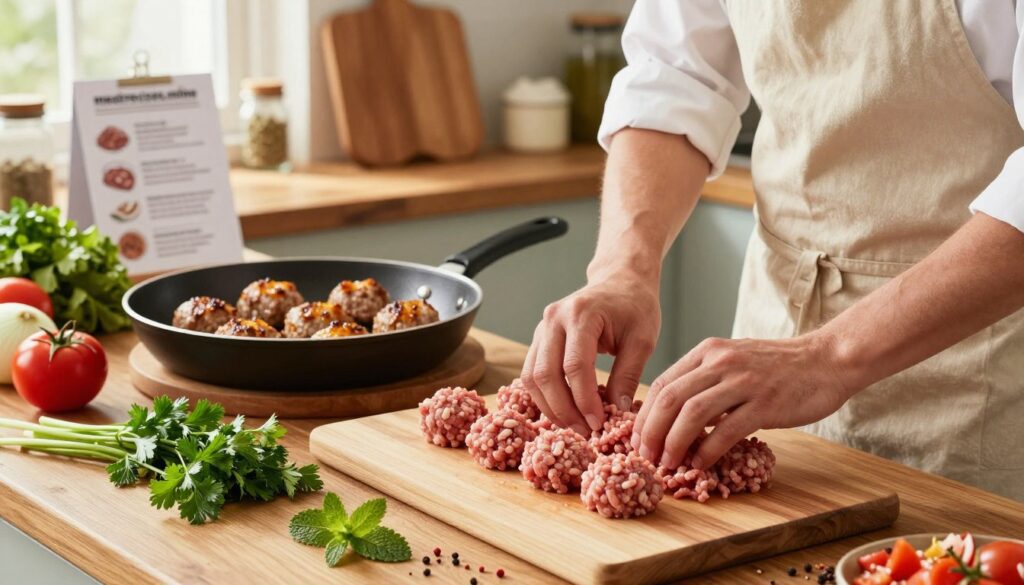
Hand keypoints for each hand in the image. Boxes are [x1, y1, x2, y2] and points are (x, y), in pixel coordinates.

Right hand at [521, 273, 659, 436]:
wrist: (620, 281)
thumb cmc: (635, 307)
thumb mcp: (642, 340)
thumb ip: (628, 376)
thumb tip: (616, 413)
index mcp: (581, 314)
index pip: (574, 366)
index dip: (584, 400)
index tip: (598, 424)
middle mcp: (553, 319)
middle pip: (545, 373)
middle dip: (563, 409)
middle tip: (583, 432)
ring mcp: (541, 328)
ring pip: (531, 377)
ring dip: (550, 406)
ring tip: (574, 426)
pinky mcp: (539, 339)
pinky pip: (531, 373)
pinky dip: (545, 396)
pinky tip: (565, 411)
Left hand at [632, 334, 854, 470]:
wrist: (827, 360)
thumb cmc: (779, 367)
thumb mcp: (734, 361)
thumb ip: (705, 382)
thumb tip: (674, 417)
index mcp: (708, 352)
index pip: (663, 383)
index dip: (645, 415)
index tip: (637, 440)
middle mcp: (720, 362)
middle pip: (670, 399)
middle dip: (651, 432)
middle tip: (645, 457)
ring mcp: (743, 381)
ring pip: (692, 414)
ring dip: (673, 444)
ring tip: (668, 464)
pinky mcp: (765, 403)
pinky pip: (725, 431)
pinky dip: (707, 451)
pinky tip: (700, 465)